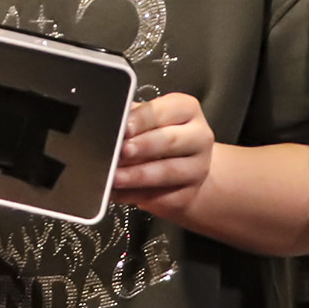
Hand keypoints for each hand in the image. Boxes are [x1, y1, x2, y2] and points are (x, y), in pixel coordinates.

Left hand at [113, 93, 215, 218]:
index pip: (166, 110)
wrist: (183, 171)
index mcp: (186, 110)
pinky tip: (118, 192)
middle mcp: (198, 137)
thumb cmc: (157, 137)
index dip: (142, 119)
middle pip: (170, 140)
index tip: (124, 127)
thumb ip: (130, 119)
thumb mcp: (146, 120)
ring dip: (138, 175)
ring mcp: (197, 167)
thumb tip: (110, 126)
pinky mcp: (189, 194)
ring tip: (115, 176)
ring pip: (168, 171)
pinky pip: (161, 197)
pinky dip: (135, 195)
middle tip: (121, 151)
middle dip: (142, 146)